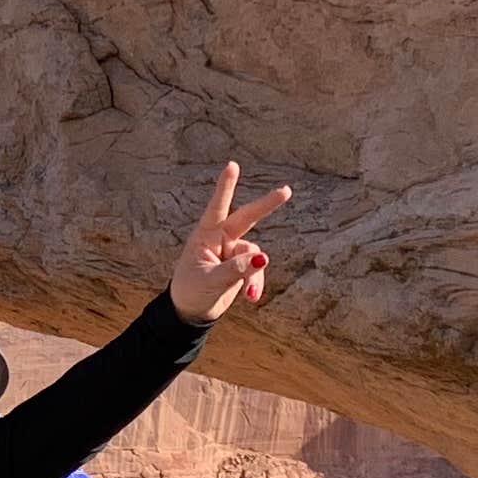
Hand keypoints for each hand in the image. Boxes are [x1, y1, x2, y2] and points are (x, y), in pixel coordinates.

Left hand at [165, 161, 292, 325]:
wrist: (191, 311)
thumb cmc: (191, 291)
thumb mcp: (210, 281)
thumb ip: (235, 269)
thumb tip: (263, 258)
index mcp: (205, 235)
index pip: (217, 207)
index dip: (226, 186)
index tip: (233, 165)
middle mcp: (221, 239)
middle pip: (247, 218)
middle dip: (266, 205)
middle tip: (286, 190)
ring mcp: (232, 252)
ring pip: (255, 257)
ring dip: (253, 276)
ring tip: (248, 296)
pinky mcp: (241, 266)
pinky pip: (256, 271)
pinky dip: (255, 283)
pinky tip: (251, 298)